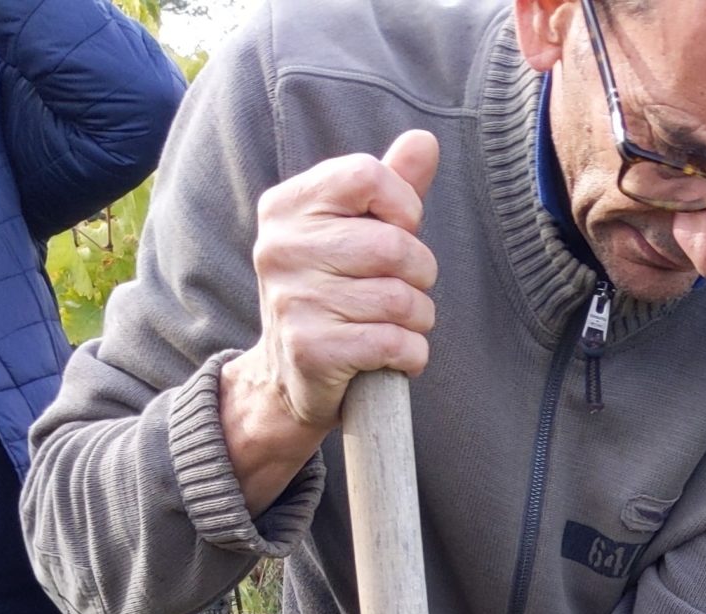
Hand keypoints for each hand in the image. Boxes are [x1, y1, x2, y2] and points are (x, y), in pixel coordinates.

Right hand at [220, 127, 439, 513]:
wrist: (289, 379)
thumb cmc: (333, 296)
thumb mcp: (352, 234)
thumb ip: (387, 189)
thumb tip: (424, 142)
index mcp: (287, 206)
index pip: (366, 175)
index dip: (403, 208)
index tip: (402, 233)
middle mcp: (280, 247)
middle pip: (392, 244)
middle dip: (420, 274)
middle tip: (408, 291)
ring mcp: (291, 299)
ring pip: (399, 299)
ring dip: (419, 319)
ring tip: (401, 326)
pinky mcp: (310, 349)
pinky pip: (393, 343)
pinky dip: (412, 354)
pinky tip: (398, 357)